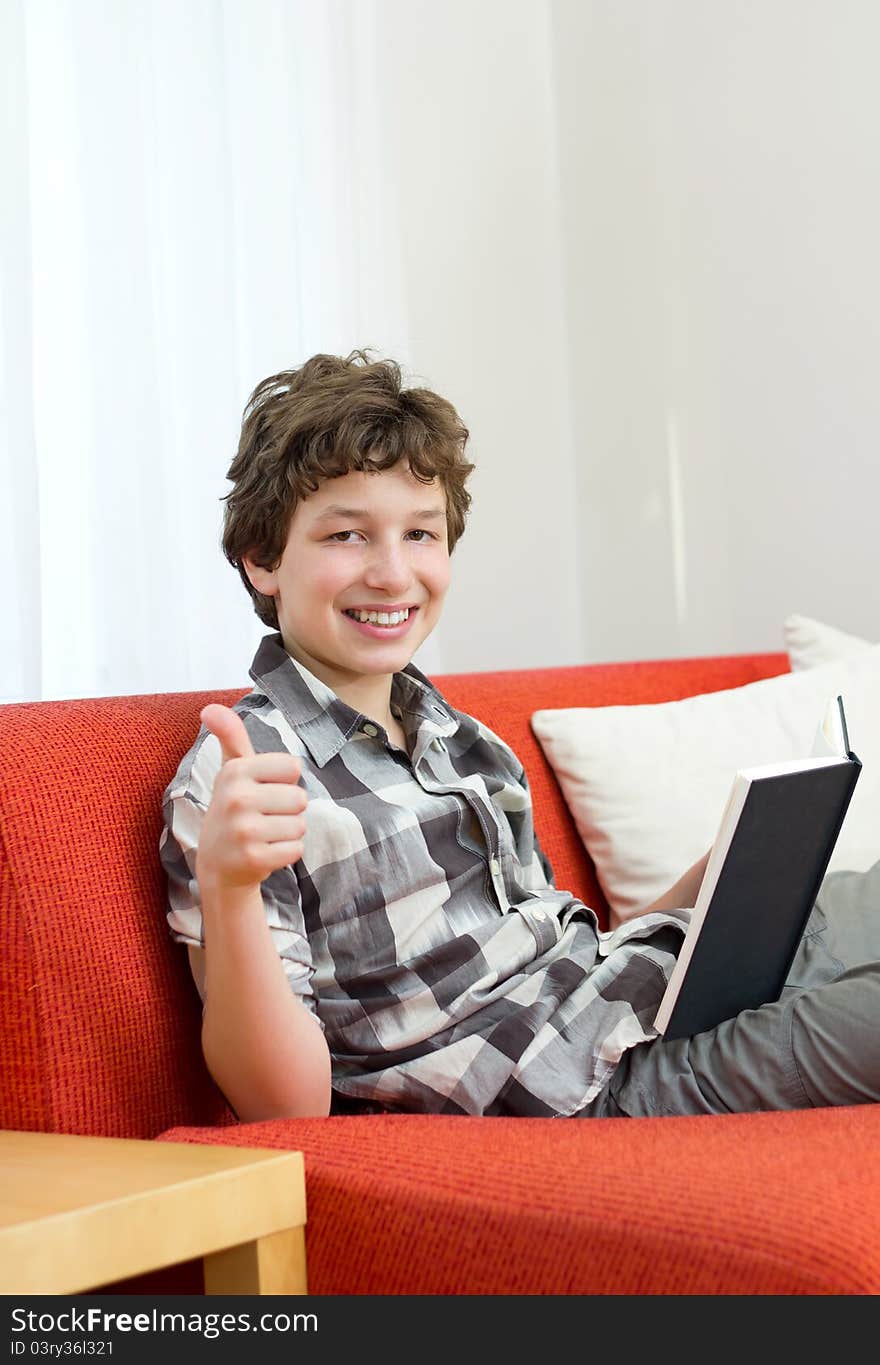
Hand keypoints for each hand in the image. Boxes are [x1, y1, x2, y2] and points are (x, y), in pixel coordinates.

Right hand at [195, 703, 306, 894]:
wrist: (217, 865)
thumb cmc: (233, 809)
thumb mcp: (231, 771)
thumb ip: (231, 736)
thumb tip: (210, 708)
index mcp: (235, 771)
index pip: (292, 767)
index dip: (285, 781)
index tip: (263, 790)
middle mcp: (236, 798)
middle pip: (300, 798)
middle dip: (289, 810)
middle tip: (263, 817)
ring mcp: (244, 831)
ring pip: (300, 825)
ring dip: (288, 833)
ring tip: (264, 834)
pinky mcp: (254, 859)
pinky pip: (296, 850)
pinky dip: (286, 853)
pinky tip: (265, 852)